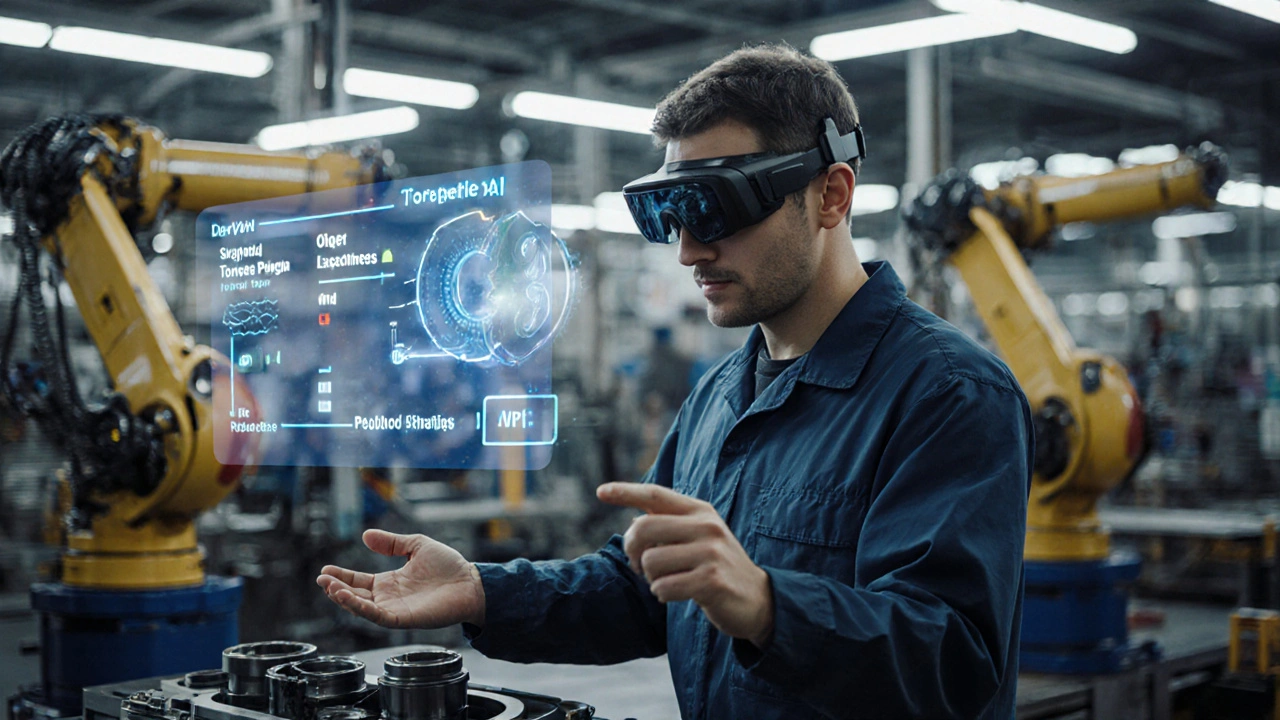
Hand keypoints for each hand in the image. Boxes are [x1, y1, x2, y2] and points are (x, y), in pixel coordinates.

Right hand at [316, 529, 485, 628]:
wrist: (471, 582)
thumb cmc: (448, 566)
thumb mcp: (416, 545)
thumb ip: (392, 542)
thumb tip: (365, 535)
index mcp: (390, 582)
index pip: (359, 580)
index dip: (342, 576)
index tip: (326, 570)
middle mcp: (389, 597)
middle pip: (356, 595)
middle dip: (336, 589)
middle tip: (321, 580)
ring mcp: (395, 609)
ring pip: (362, 608)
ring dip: (344, 599)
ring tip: (330, 588)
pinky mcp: (403, 619)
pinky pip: (377, 616)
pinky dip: (361, 608)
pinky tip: (348, 597)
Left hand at [597, 482, 773, 647]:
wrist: (758, 599)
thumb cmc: (717, 567)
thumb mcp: (699, 537)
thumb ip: (670, 526)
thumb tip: (634, 521)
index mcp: (700, 511)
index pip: (656, 494)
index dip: (626, 491)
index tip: (600, 491)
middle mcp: (706, 526)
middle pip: (643, 528)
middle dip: (632, 551)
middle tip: (640, 566)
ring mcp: (710, 552)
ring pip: (650, 561)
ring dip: (651, 579)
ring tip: (668, 582)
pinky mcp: (712, 580)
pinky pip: (663, 587)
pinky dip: (662, 595)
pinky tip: (677, 595)